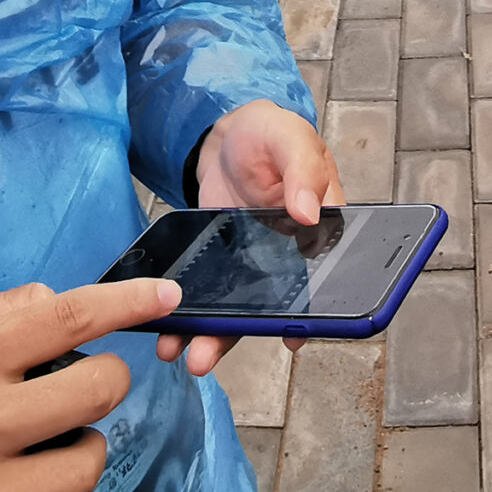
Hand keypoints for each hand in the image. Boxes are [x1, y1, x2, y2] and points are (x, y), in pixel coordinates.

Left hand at [155, 101, 345, 377]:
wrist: (225, 136)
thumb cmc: (270, 134)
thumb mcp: (291, 140)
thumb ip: (302, 172)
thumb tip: (308, 213)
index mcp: (320, 230)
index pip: (322, 278)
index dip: (309, 313)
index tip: (291, 340)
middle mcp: (289, 257)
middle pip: (273, 305)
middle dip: (242, 333)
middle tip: (209, 357)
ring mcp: (252, 264)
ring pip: (238, 308)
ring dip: (212, 335)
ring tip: (185, 355)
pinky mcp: (221, 263)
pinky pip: (210, 293)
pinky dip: (189, 314)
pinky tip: (169, 329)